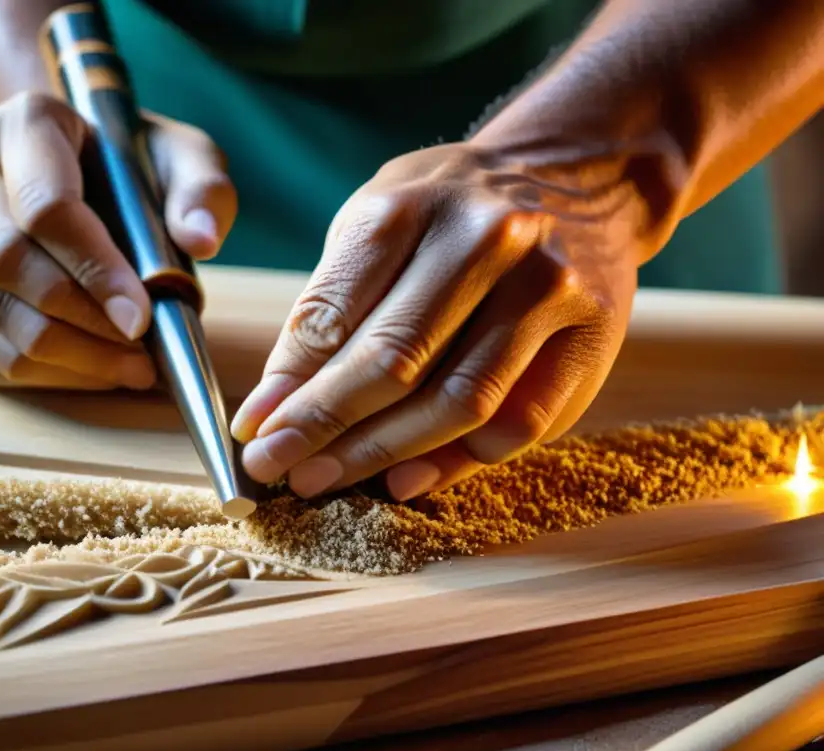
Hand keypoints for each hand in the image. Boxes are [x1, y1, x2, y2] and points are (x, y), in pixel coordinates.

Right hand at [0, 91, 235, 388]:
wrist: (80, 173)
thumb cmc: (134, 167)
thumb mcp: (183, 159)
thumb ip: (202, 190)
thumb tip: (201, 239)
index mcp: (24, 124)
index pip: (45, 206)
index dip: (95, 270)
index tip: (142, 317)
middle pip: (8, 263)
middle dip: (83, 320)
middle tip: (143, 350)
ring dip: (69, 355)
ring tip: (132, 368)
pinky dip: (45, 374)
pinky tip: (95, 370)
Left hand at [231, 140, 645, 500]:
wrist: (577, 179)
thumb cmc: (452, 211)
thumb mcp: (380, 223)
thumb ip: (332, 306)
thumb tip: (278, 407)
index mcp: (412, 205)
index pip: (334, 315)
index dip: (286, 387)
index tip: (250, 433)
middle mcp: (485, 239)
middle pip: (393, 362)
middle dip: (323, 428)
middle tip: (277, 468)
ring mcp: (548, 286)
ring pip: (458, 401)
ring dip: (382, 454)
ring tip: (326, 479)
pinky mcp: (593, 333)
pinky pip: (522, 422)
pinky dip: (458, 460)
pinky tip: (405, 477)